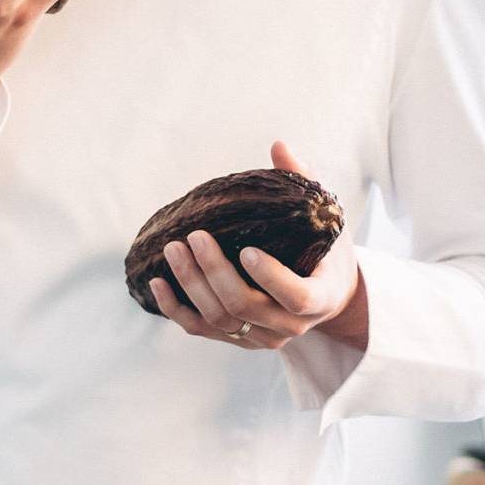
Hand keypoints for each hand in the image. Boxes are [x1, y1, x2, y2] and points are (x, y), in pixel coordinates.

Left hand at [148, 141, 361, 349]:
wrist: (328, 295)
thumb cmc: (324, 250)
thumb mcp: (325, 218)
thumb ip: (303, 181)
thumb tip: (278, 146)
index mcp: (319, 297)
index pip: (296, 296)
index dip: (270, 277)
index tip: (246, 250)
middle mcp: (290, 324)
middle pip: (246, 307)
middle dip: (215, 272)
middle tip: (194, 237)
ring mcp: (263, 336)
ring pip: (220, 320)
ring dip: (191, 285)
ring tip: (173, 249)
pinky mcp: (239, 339)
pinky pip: (202, 330)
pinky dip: (176, 309)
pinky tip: (157, 282)